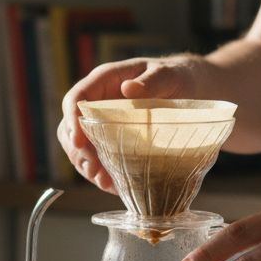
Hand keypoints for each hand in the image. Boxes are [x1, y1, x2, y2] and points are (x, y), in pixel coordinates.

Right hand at [58, 55, 199, 192]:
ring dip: (87, 166)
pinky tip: (113, 185)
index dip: (71, 120)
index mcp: (105, 81)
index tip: (78, 141)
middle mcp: (98, 103)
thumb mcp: (167, 75)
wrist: (190, 87)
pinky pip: (99, 159)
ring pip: (81, 147)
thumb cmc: (175, 75)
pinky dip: (102, 173)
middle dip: (78, 151)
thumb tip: (128, 88)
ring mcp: (104, 123)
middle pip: (70, 128)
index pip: (76, 99)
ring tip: (104, 181)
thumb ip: (150, 81)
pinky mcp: (114, 141)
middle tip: (94, 168)